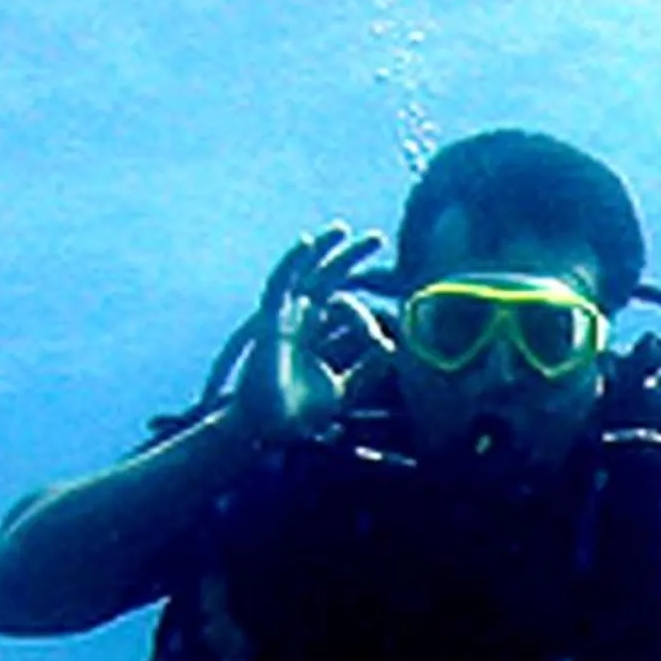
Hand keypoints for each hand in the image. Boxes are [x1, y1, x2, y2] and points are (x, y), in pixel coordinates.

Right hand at [237, 224, 384, 445]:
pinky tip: (307, 243)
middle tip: (377, 238)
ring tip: (344, 229)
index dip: (366, 321)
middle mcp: (298, 321)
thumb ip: (367, 371)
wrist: (268, 431)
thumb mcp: (343, 391)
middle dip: (350, 258)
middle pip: (327, 279)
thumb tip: (392, 349)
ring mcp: (282, 318)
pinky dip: (291, 263)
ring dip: (323, 250)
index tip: (380, 344)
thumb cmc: (298, 417)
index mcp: (315, 336)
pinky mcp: (268, 321)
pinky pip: (279, 285)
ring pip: (303, 273)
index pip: (344, 309)